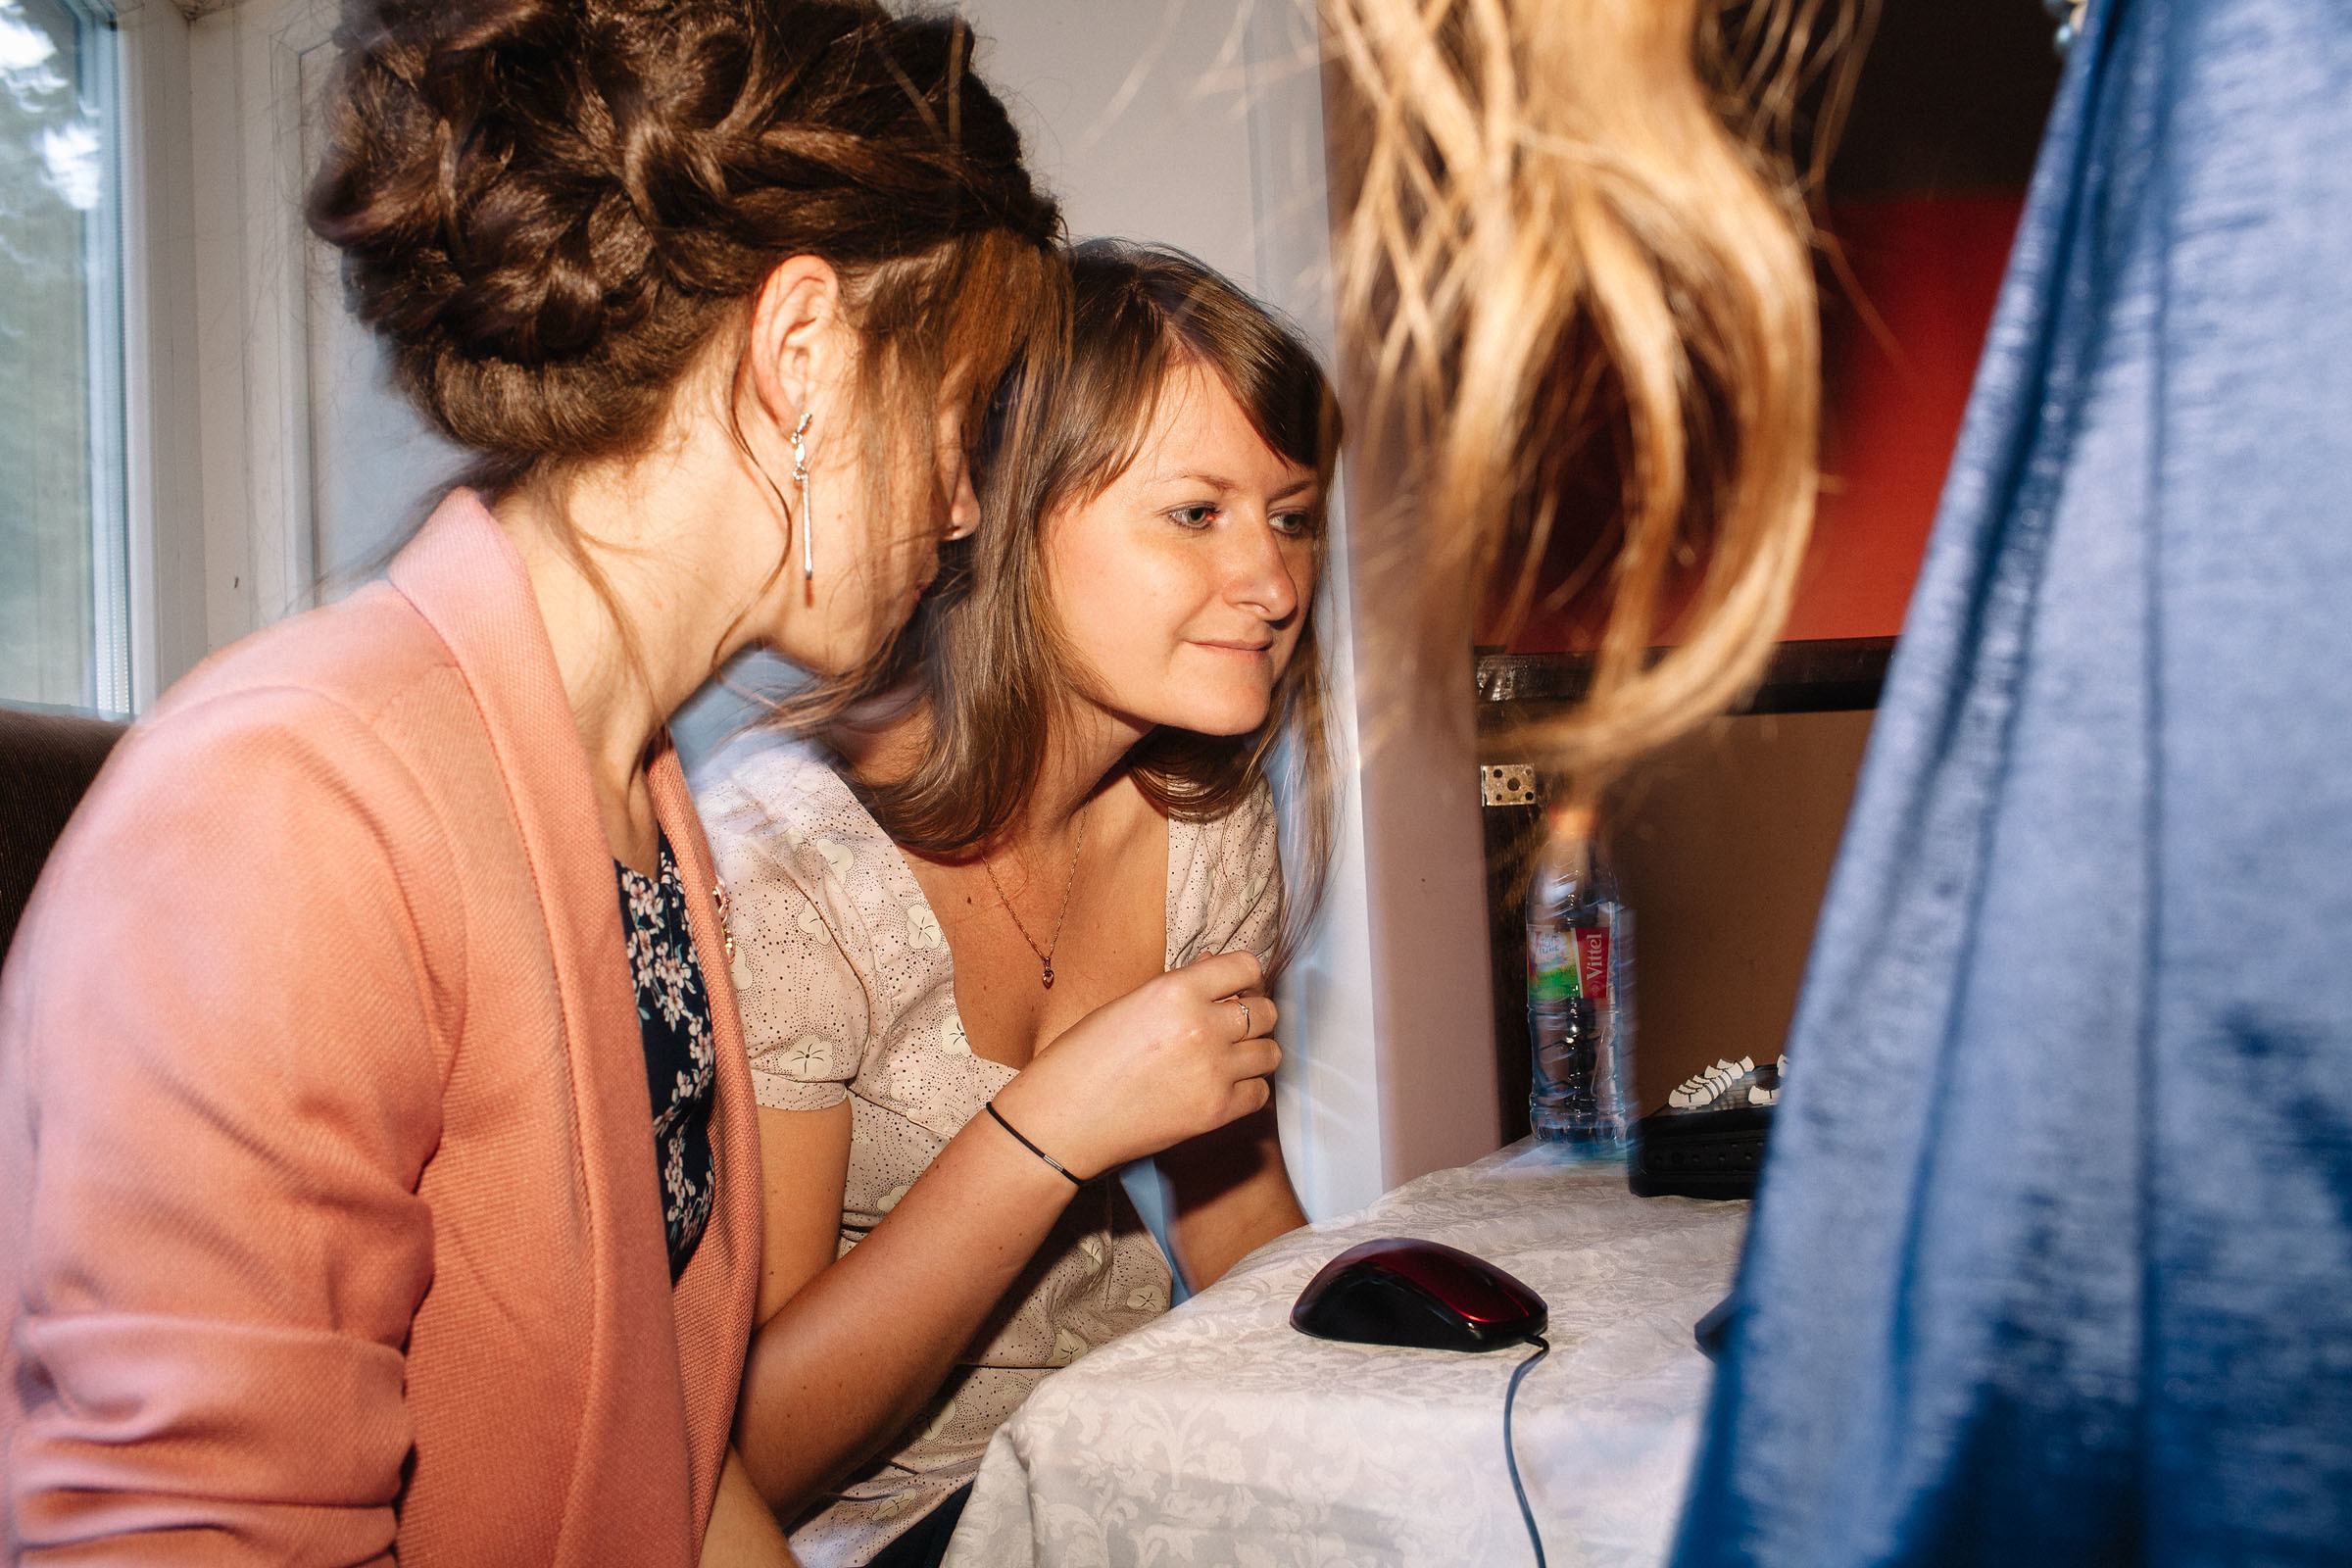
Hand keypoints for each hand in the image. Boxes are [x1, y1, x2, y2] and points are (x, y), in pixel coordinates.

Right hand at [989, 950, 1279, 1180]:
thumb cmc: (1083, 1058)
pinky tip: (1221, 1086)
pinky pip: (1260, 1093)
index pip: (1248, 967)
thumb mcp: (1128, 1005)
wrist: (1062, 1121)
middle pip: (1266, 1011)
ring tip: (1228, 1057)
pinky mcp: (1217, 1112)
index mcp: (1176, 991)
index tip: (1236, 987)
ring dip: (1254, 1052)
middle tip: (1231, 1025)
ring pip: (1271, 1053)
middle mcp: (1202, 1027)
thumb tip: (1216, 964)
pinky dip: (1247, 1089)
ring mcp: (1213, 1072)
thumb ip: (1180, 985)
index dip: (1244, 977)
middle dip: (1253, 1014)